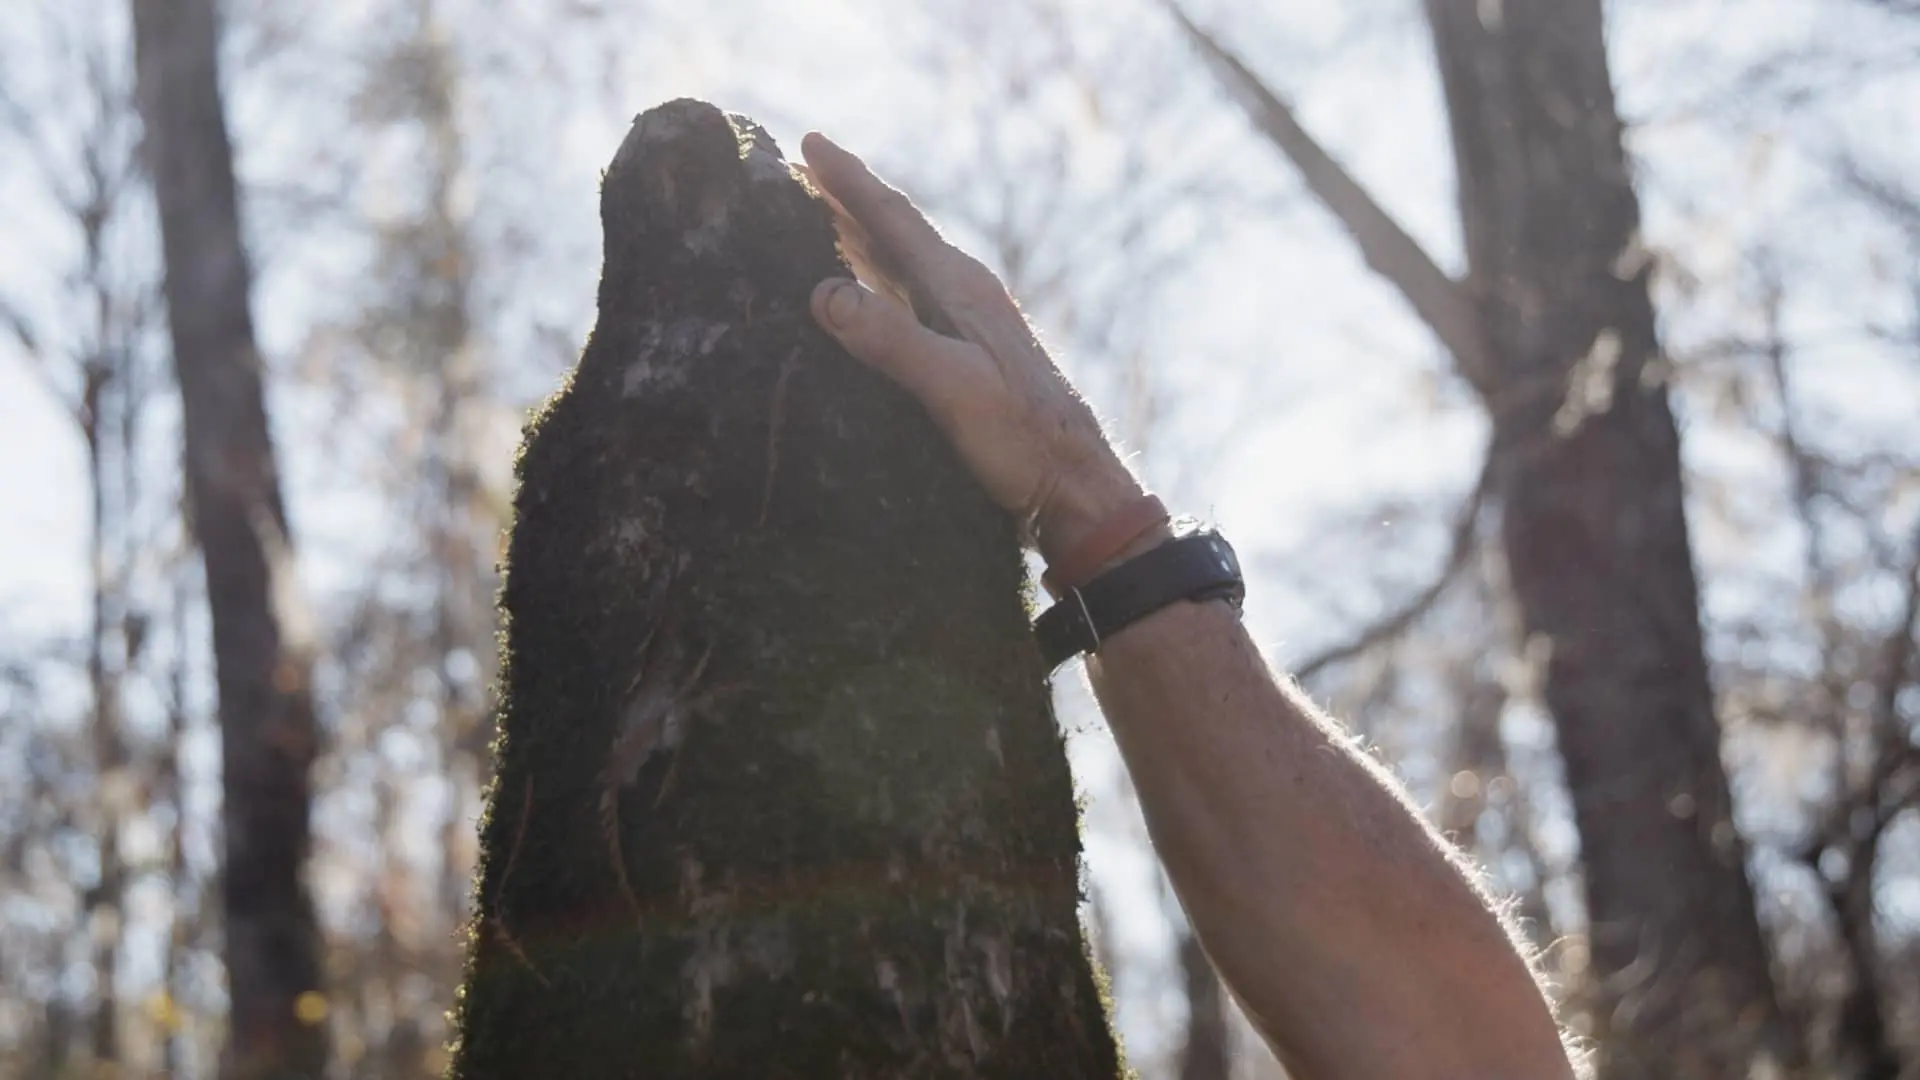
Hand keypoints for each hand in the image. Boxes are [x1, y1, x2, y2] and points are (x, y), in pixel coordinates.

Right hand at [800, 131, 1151, 566]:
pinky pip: (913, 300)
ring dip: (863, 241)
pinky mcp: (972, 358)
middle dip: (849, 201)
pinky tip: (868, 298)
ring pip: (905, 266)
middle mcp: (968, 296)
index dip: (850, 181)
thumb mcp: (953, 389)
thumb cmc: (1021, 442)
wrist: (1075, 488)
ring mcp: (973, 326)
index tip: (810, 143)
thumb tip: (824, 291)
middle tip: (802, 172)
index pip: (896, 220)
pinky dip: (880, 284)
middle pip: (898, 234)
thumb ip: (892, 340)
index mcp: (962, 290)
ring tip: (823, 222)